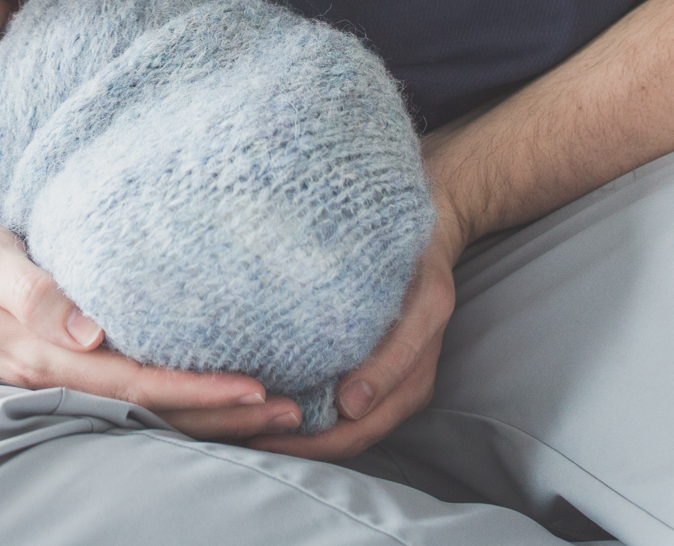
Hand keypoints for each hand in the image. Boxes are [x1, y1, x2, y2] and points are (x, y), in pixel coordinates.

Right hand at [0, 212, 300, 441]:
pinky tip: (206, 399)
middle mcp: (52, 380)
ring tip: (269, 414)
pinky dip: (171, 405)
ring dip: (205, 417)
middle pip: (148, 413)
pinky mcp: (54, 368)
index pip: (135, 386)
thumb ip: (30, 290)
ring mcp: (52, 380)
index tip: (256, 388)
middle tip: (292, 411)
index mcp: (41, 357)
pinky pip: (121, 397)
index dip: (197, 391)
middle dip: (221, 415)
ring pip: (139, 413)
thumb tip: (88, 333)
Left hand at [247, 199, 465, 462]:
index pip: (355, 432)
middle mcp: (396, 390)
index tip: (261, 436)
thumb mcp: (425, 302)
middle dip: (292, 442)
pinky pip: (331, 395)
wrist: (433, 228)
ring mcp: (382, 379)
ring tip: (244, 421)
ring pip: (333, 422)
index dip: (310, 444)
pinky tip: (264, 390)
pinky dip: (302, 401)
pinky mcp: (364, 359)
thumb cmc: (423, 262)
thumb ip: (395, 355)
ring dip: (293, 427)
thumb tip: (351, 406)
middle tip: (239, 435)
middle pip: (340, 436)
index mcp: (411, 381)